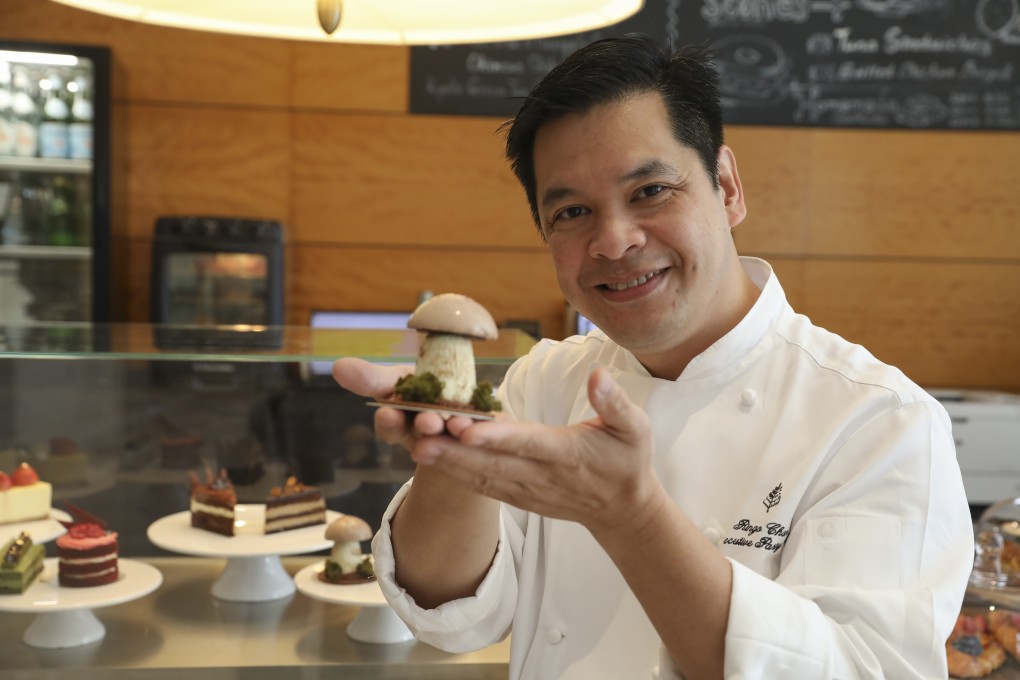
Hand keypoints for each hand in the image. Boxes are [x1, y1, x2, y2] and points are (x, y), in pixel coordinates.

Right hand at [332, 357, 469, 450]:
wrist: (453, 391)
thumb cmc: (416, 386)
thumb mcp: (394, 379)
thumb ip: (371, 378)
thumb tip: (338, 366)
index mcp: (400, 424)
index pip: (390, 426)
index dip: (390, 422)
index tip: (390, 414)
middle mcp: (423, 437)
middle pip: (422, 435)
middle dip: (425, 427)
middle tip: (428, 422)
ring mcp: (450, 438)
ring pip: (452, 437)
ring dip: (454, 430)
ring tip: (458, 423)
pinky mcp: (477, 435)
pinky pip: (479, 432)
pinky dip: (480, 428)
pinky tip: (483, 420)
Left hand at [413, 367, 658, 535]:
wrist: (622, 509)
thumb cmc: (627, 460)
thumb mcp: (635, 428)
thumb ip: (615, 402)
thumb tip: (598, 375)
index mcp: (567, 454)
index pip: (528, 443)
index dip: (497, 437)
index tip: (468, 428)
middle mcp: (541, 475)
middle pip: (492, 463)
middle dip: (455, 451)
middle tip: (419, 436)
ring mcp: (526, 490)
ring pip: (480, 477)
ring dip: (446, 462)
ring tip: (412, 444)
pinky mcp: (516, 496)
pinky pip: (480, 485)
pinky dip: (453, 472)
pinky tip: (426, 458)